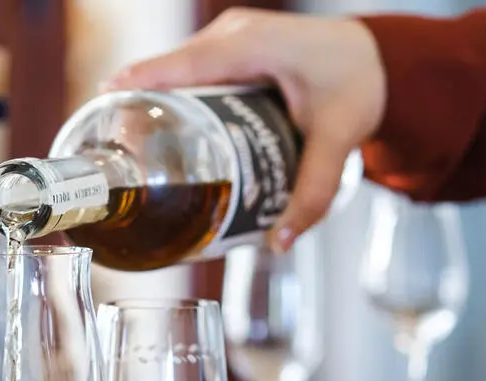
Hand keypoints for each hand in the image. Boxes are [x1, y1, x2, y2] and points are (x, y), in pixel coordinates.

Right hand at [107, 8, 385, 251]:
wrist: (376, 60)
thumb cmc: (357, 85)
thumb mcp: (337, 140)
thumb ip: (310, 193)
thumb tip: (279, 241)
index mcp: (257, 44)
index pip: (191, 61)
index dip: (147, 77)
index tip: (109, 96)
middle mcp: (236, 34)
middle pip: (173, 67)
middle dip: (140, 101)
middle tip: (115, 145)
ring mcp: (230, 38)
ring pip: (178, 70)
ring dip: (154, 101)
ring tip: (128, 143)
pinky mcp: (230, 50)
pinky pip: (190, 71)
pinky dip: (172, 95)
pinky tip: (158, 129)